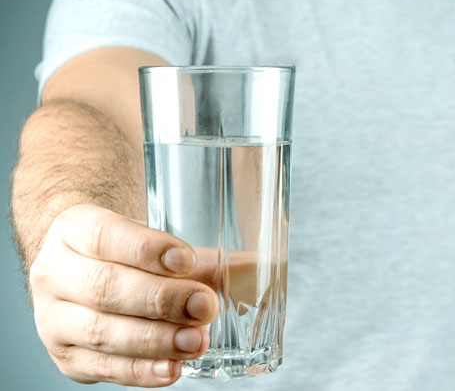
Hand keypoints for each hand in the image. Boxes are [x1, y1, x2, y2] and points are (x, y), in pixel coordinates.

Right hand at [29, 204, 218, 386]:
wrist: (81, 270)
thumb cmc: (125, 254)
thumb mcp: (153, 244)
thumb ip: (199, 259)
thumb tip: (255, 270)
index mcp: (72, 230)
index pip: (104, 236)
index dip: (147, 249)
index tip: (186, 260)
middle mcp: (54, 273)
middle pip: (103, 286)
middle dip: (160, 299)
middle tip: (203, 305)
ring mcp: (53, 318)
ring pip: (100, 331)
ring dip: (155, 339)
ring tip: (195, 341)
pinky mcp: (66, 356)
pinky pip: (102, 367)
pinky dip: (140, 371)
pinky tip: (172, 368)